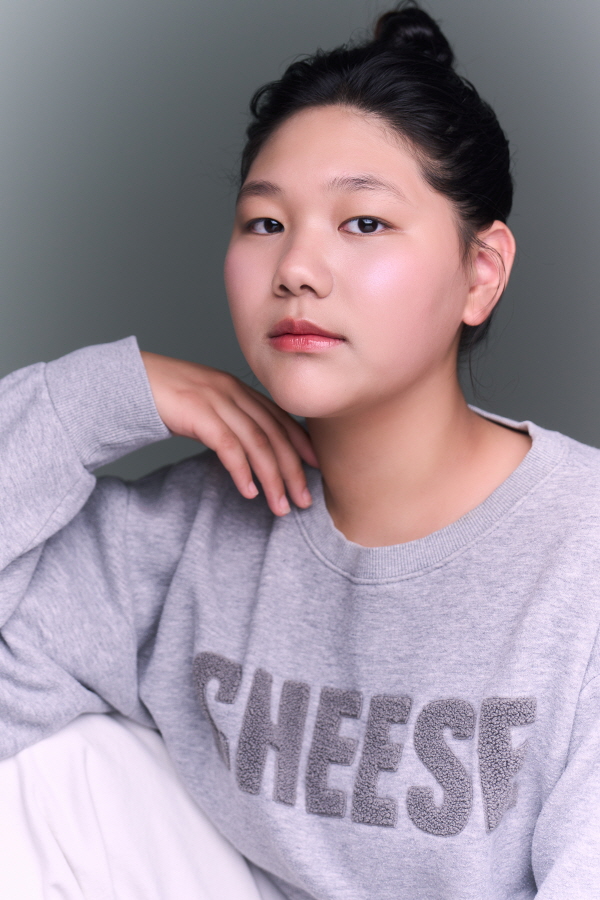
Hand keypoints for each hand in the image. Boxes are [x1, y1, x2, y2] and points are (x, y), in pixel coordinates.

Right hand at [141, 352, 317, 515]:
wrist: (126, 381)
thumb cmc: (163, 398)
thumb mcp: (204, 406)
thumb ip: (228, 420)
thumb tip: (250, 451)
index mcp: (238, 388)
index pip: (280, 418)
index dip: (301, 444)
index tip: (316, 469)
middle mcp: (232, 391)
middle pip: (274, 434)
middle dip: (293, 469)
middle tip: (304, 500)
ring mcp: (216, 400)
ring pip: (257, 443)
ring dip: (272, 478)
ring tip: (280, 506)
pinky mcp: (197, 412)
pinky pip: (227, 446)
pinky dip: (242, 471)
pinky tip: (249, 492)